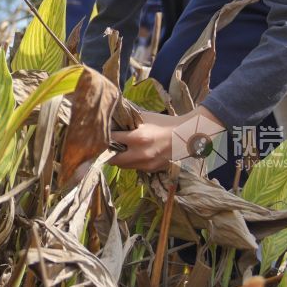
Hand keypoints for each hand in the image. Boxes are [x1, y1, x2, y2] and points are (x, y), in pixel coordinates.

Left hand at [109, 106, 225, 172]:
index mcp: (137, 137)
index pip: (111, 140)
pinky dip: (131, 162)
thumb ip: (128, 120)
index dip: (105, 137)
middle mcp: (140, 153)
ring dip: (119, 159)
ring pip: (123, 166)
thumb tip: (111, 117)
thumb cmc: (163, 123)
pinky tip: (134, 154)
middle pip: (113, 159)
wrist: (185, 135)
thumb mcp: (144, 118)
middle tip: (107, 147)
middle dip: (108, 153)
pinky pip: (135, 168)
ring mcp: (146, 164)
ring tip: (120, 150)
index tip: (101, 134)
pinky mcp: (151, 169)